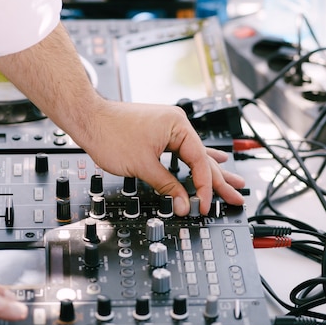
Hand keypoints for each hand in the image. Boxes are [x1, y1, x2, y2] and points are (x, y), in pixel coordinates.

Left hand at [82, 99, 244, 215]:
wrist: (88, 119)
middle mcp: (177, 124)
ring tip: (234, 183)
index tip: (204, 205)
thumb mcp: (143, 166)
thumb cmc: (110, 133)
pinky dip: (197, 161)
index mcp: (178, 126)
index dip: (204, 187)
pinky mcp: (160, 133)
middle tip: (237, 197)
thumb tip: (184, 204)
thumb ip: (166, 187)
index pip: (199, 162)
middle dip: (220, 181)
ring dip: (212, 172)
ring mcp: (169, 128)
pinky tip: (216, 160)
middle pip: (203, 159)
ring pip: (195, 156)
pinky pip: (184, 150)